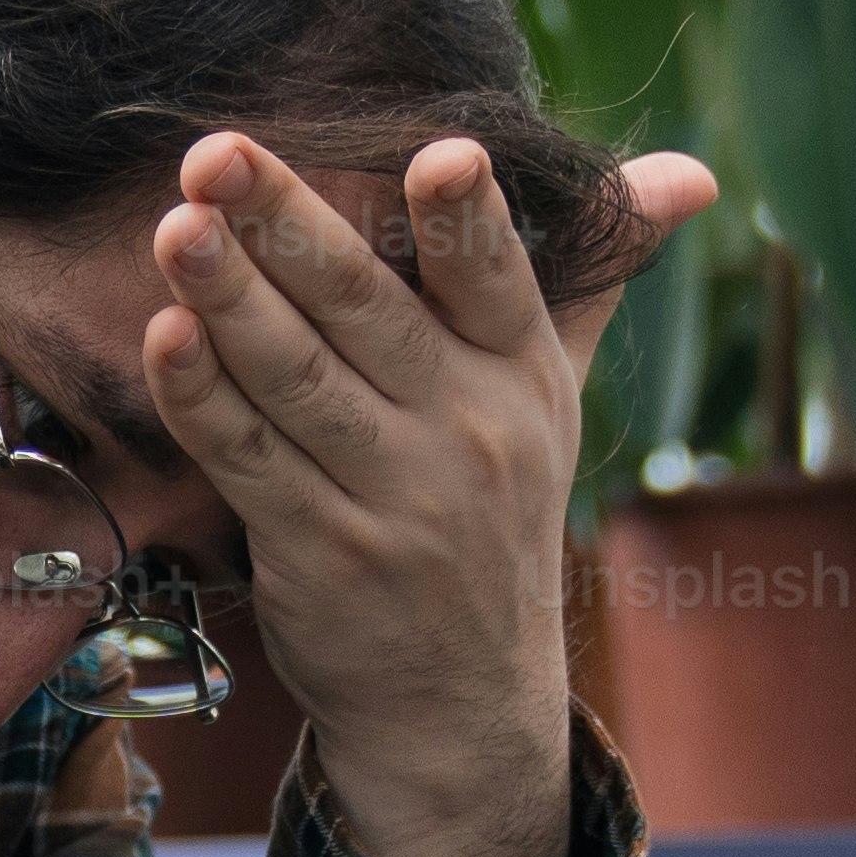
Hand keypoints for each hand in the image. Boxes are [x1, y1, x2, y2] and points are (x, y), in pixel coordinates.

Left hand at [137, 132, 710, 856]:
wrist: (462, 703)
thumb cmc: (492, 512)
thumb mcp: (553, 392)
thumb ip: (594, 273)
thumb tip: (691, 175)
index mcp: (524, 372)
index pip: (497, 280)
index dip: (469, 220)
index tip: (439, 152)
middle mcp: (469, 431)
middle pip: (366, 310)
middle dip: (288, 223)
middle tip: (218, 153)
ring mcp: (394, 498)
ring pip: (297, 379)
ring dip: (228, 299)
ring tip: (175, 228)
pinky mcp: (320, 553)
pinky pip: (250, 461)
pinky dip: (203, 400)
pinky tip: (164, 338)